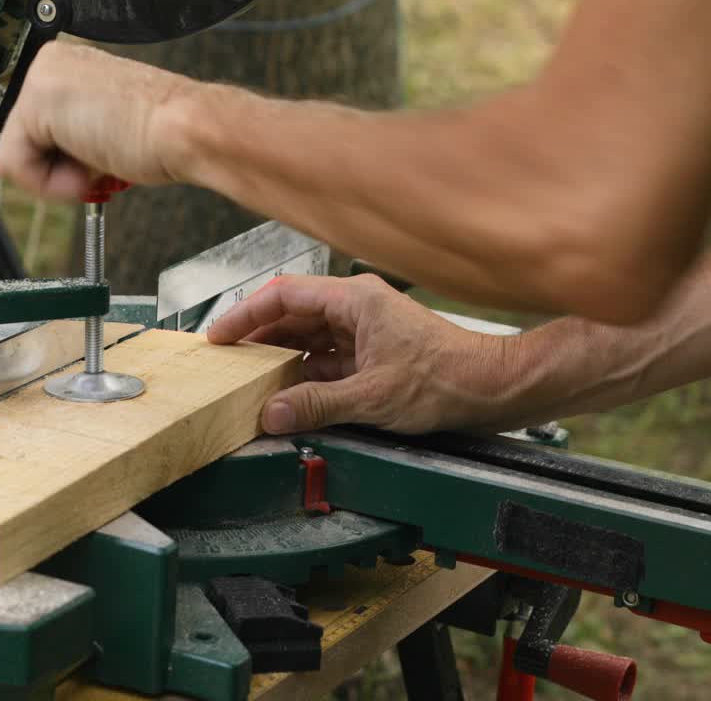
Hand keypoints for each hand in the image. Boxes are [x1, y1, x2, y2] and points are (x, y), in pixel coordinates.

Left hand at [0, 42, 196, 196]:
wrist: (188, 131)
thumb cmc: (167, 135)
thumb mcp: (109, 131)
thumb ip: (77, 137)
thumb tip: (58, 161)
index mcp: (71, 68)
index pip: (39, 129)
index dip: (67, 159)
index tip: (96, 161)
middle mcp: (52, 65)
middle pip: (24, 141)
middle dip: (61, 166)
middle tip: (101, 162)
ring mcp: (41, 79)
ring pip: (17, 155)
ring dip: (57, 177)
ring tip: (98, 164)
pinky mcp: (35, 104)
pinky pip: (13, 165)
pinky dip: (47, 184)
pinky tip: (86, 171)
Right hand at [206, 274, 519, 434]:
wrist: (491, 389)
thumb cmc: (447, 379)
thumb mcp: (373, 397)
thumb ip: (318, 404)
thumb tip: (273, 414)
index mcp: (355, 301)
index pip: (284, 296)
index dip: (245, 315)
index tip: (219, 337)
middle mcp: (357, 309)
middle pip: (292, 316)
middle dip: (258, 340)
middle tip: (227, 363)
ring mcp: (366, 331)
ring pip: (309, 340)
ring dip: (281, 361)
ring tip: (251, 382)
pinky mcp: (374, 355)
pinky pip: (327, 360)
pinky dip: (306, 376)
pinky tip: (290, 396)